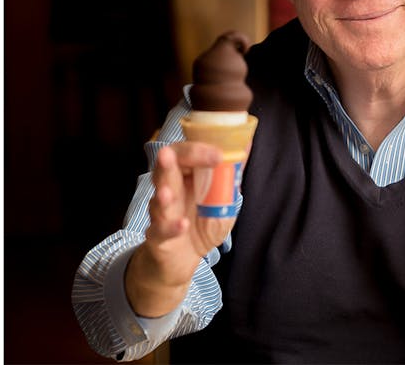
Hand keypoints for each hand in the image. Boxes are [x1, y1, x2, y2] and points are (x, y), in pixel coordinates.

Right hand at [125, 142, 238, 316]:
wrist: (184, 259)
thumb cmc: (201, 222)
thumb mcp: (222, 198)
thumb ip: (231, 174)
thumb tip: (246, 144)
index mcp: (184, 177)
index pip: (184, 154)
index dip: (197, 150)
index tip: (218, 154)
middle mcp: (169, 190)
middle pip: (164, 170)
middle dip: (168, 162)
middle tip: (170, 155)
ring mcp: (161, 214)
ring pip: (157, 201)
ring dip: (162, 196)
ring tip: (166, 192)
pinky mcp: (158, 237)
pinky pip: (160, 231)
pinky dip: (171, 229)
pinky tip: (183, 225)